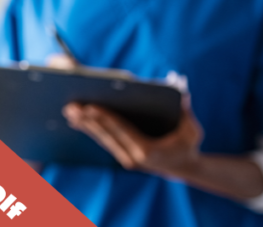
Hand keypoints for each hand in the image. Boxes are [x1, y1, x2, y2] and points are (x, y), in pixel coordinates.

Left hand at [62, 97, 202, 177]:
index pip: (122, 131)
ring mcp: (126, 159)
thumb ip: (186, 113)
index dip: (106, 118)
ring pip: (102, 139)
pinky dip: (92, 130)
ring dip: (85, 125)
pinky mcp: (123, 156)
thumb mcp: (192, 130)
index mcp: (147, 151)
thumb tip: (182, 94)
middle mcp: (133, 157)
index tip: (91, 107)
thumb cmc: (188, 145)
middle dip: (88, 120)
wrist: (185, 168)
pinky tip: (79, 121)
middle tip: (72, 107)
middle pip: (107, 135)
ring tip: (69, 112)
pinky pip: (105, 141)